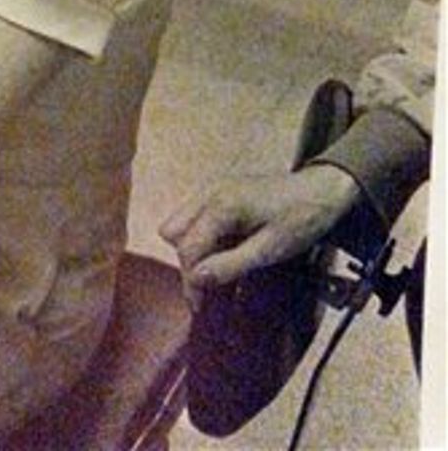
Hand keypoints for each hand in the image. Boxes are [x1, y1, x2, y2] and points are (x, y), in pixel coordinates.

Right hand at [159, 165, 360, 303]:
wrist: (322, 190)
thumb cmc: (300, 220)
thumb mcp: (270, 250)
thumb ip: (230, 264)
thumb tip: (195, 279)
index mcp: (221, 206)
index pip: (187, 248)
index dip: (191, 281)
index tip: (201, 307)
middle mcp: (210, 193)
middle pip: (174, 233)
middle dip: (188, 262)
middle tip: (210, 287)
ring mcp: (213, 189)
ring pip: (181, 222)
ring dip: (192, 248)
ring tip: (216, 271)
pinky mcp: (220, 191)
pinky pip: (195, 216)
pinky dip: (202, 237)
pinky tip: (223, 252)